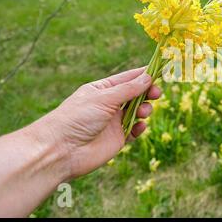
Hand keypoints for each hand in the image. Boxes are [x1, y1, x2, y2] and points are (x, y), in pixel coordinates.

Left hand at [39, 67, 160, 178]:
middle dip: (147, 92)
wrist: (61, 151)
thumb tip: (148, 76)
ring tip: (144, 112)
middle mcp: (109, 104)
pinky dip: (140, 127)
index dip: (143, 74)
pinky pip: (135, 130)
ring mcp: (113, 122)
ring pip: (137, 111)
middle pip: (135, 95)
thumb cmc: (77, 118)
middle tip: (157, 93)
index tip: (160, 70)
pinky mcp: (117, 139)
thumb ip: (128, 89)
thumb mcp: (104, 98)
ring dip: (144, 109)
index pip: (127, 78)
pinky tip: (140, 127)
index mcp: (102, 90)